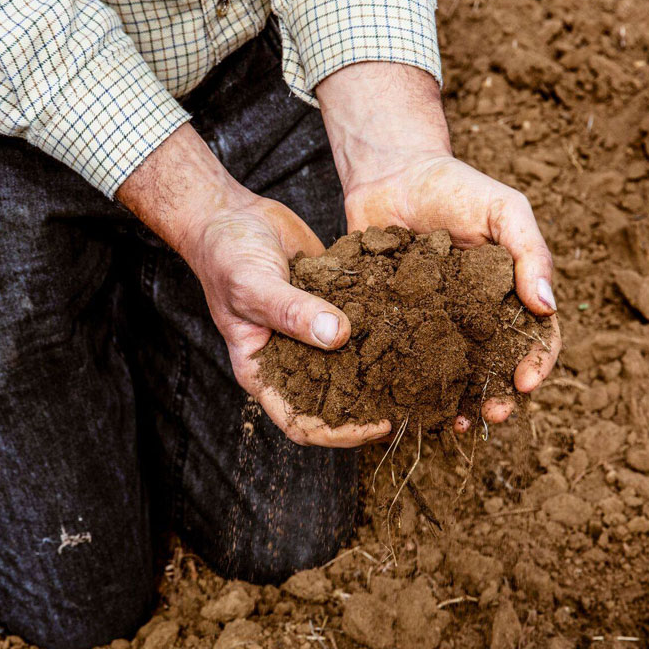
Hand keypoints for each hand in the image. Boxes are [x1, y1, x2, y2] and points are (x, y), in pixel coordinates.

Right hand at [117, 125, 391, 446]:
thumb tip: (338, 336)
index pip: (301, 424)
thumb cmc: (225, 255)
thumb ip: (292, 311)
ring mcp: (312, 332)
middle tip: (415, 399)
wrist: (229, 214)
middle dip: (372, 404)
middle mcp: (289, 359)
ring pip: (351, 362)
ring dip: (382, 366)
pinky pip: (359, 321)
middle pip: (335, 401)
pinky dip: (382, 323)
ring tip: (423, 365)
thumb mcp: (253, 284)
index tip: (379, 423)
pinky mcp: (330, 304)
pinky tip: (414, 318)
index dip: (340, 434)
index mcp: (262, 371)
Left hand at [318, 63, 561, 428]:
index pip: (535, 336)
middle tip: (492, 415)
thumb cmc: (455, 186)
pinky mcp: (392, 323)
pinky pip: (400, 359)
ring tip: (451, 423)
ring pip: (449, 373)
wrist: (390, 174)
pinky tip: (402, 402)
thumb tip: (548, 305)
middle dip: (497, 396)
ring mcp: (433, 322)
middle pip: (493, 367)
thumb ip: (529, 252)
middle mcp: (474, 316)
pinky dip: (404, 384)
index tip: (526, 382)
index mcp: (508, 294)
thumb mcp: (503, 209)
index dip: (537, 362)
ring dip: (455, 402)